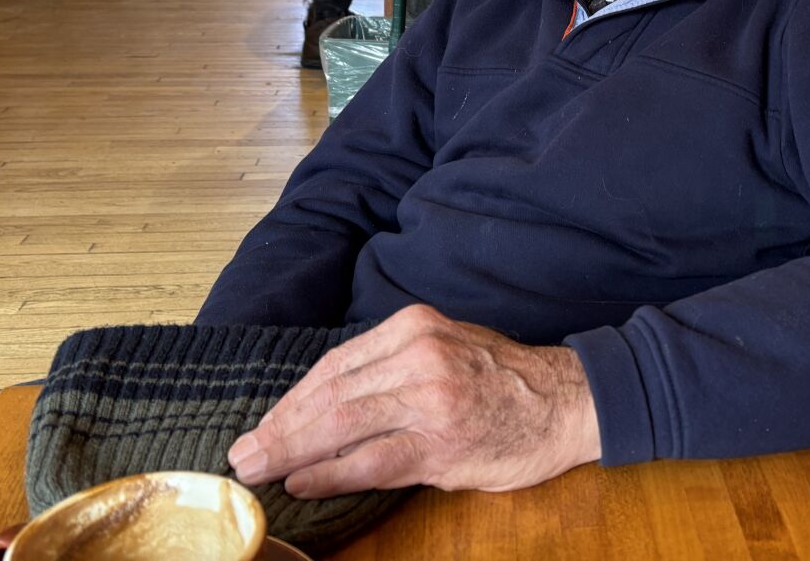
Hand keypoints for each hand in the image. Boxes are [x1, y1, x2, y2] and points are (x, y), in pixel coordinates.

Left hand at [226, 304, 600, 496]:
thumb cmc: (503, 378)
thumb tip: (326, 402)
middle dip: (279, 427)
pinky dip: (330, 474)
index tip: (264, 425)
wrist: (566, 400)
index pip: (335, 366)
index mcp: (414, 326)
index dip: (292, 400)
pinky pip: (371, 461)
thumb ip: (392, 365)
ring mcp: (429, 399)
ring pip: (341, 425)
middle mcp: (418, 356)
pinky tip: (302, 483)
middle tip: (243, 454)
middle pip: (329, 394)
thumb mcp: (446, 346)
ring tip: (259, 470)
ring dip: (290, 452)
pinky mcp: (440, 444)